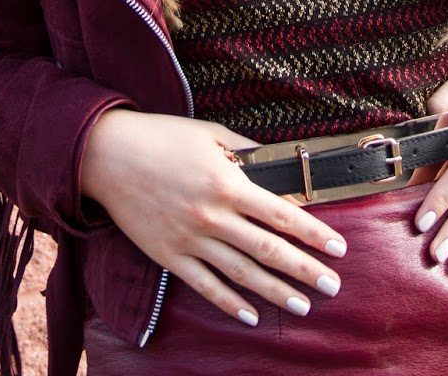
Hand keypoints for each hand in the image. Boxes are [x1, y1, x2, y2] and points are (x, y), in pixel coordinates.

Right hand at [81, 110, 346, 326]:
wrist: (109, 155)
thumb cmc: (163, 137)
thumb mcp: (210, 133)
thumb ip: (245, 151)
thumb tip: (275, 158)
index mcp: (228, 183)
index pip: (282, 213)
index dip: (313, 233)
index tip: (338, 248)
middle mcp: (214, 216)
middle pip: (269, 249)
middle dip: (304, 269)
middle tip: (333, 286)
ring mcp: (191, 240)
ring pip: (242, 273)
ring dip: (275, 291)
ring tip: (302, 305)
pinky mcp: (170, 256)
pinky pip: (205, 286)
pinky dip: (229, 302)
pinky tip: (252, 315)